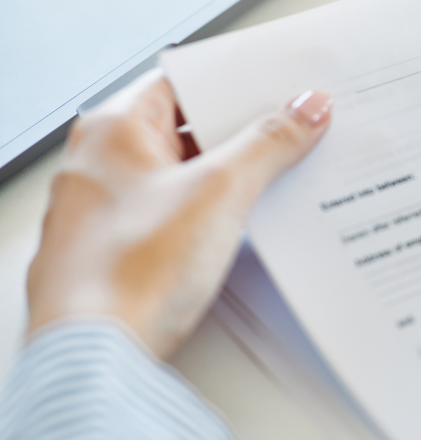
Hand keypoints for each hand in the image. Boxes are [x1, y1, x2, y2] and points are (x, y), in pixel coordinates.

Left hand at [27, 70, 332, 358]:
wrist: (97, 356)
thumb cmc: (131, 270)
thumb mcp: (221, 190)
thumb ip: (269, 142)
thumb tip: (304, 109)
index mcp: (112, 129)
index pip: (182, 84)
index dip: (234, 84)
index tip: (279, 88)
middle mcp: (100, 163)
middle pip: (185, 129)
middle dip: (241, 134)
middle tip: (290, 133)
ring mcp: (106, 209)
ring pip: (181, 174)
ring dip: (228, 176)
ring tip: (274, 180)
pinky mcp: (119, 251)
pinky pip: (173, 215)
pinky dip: (208, 213)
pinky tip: (240, 227)